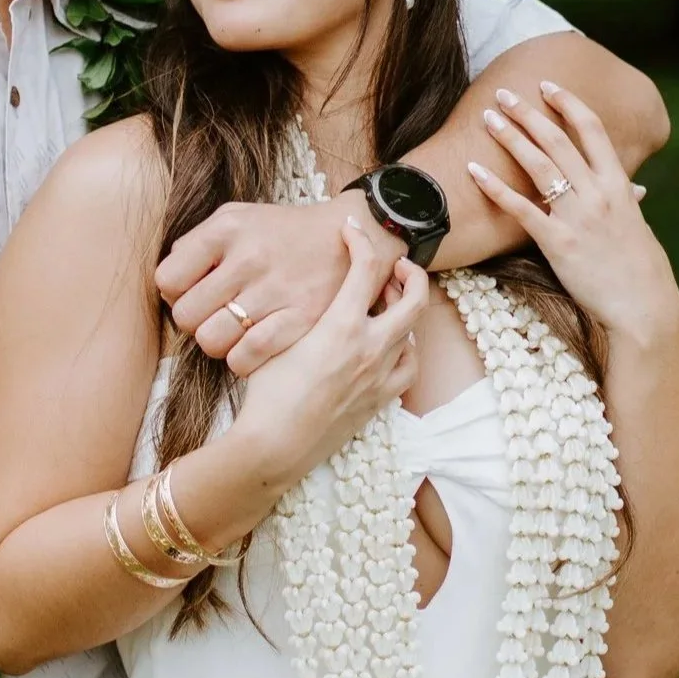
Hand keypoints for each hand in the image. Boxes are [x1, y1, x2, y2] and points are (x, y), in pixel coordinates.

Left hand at [156, 198, 361, 375]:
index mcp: (227, 230)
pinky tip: (250, 347)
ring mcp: (276, 290)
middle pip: (186, 316)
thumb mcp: (237, 218)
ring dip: (217, 343)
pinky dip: (240, 359)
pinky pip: (246, 357)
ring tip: (233, 331)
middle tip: (214, 315)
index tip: (193, 293)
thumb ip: (196, 244)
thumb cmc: (282, 232)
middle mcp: (248, 258)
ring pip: (211, 341)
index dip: (175, 293)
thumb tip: (167, 285)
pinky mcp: (300, 319)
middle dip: (194, 321)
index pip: (168, 280)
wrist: (346, 233)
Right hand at [228, 207, 426, 479]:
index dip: (362, 241)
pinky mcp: (380, 400)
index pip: (365, 268)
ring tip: (387, 306)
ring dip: (405, 313)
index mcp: (342, 326)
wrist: (274, 447)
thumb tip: (280, 288)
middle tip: (396, 265)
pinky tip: (389, 348)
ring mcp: (380, 376)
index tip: (352, 230)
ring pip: (412, 333)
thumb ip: (287, 313)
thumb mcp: (270, 342)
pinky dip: (404, 351)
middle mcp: (370, 348)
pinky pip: (407, 368)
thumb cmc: (266, 396)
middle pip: (413, 298)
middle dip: (410, 274)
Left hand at [470, 82, 678, 346]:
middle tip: (504, 94)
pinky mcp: (558, 243)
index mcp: (619, 184)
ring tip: (489, 117)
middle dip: (529, 112)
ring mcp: (578, 217)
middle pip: (559, 140)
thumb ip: (627, 203)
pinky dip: (495, 187)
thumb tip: (632, 190)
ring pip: (539, 165)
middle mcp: (598, 193)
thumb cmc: (641, 270)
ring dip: (511, 137)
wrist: (644, 307)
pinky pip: (521, 209)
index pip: (593, 130)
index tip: (548, 86)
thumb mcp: (637, 227)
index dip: (569, 103)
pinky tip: (473, 170)